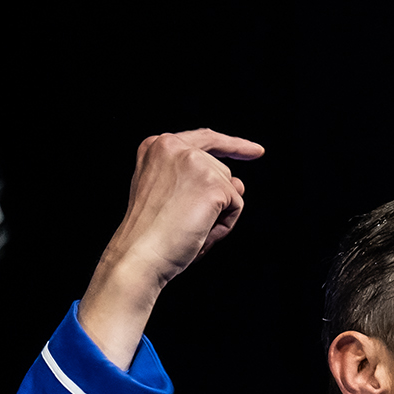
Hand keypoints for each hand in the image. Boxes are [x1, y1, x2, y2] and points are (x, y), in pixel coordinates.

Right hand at [79, 130, 266, 368]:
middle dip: (215, 201)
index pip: (205, 139)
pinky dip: (223, 226)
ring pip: (230, 189)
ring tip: (187, 229)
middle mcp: (174, 146)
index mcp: (157, 146)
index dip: (232, 145)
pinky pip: (236, 205)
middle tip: (183, 224)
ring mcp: (195, 162)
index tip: (255, 152)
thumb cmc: (148, 235)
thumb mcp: (168, 197)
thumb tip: (239, 184)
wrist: (139, 255)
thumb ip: (200, 182)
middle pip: (220, 171)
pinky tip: (199, 233)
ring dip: (217, 216)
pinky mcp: (213, 183)